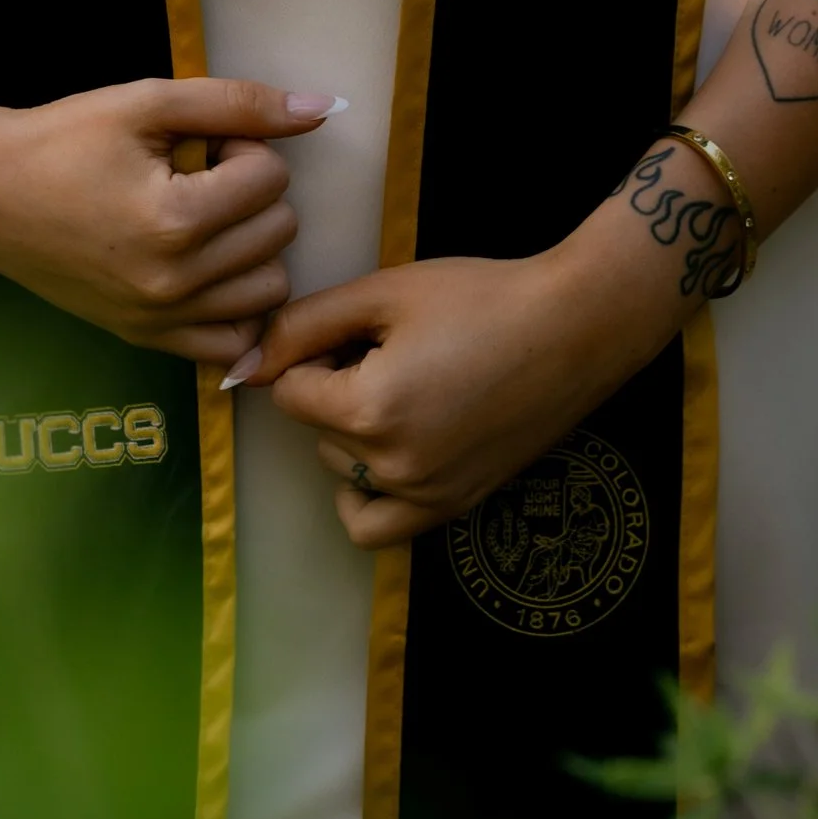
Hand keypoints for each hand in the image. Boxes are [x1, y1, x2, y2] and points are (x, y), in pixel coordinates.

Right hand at [0, 77, 336, 362]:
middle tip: (197, 173)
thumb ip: (238, 103)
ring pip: (271, 287)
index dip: (242, 145)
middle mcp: (174, 283)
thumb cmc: (65, 139)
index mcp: (175, 221)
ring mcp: (161, 319)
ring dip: (252, 246)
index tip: (199, 142)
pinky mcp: (148, 339)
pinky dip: (236, 306)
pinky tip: (209, 269)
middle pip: (280, 230)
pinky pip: (233, 342)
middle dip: (250, 190)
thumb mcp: (148, 103)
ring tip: (202, 217)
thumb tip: (324, 108)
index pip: (271, 176)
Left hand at [234, 241, 667, 546]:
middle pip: (318, 433)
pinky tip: (399, 442)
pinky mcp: (454, 510)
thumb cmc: (481, 297)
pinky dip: (372, 490)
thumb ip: (304, 325)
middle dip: (335, 391)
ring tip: (405, 388)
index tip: (361, 332)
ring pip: (344, 476)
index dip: (317, 353)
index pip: (292, 393)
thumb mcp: (385, 293)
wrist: (573, 328)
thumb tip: (244, 366)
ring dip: (353, 438)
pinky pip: (379, 525)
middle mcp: (395, 468)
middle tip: (389, 351)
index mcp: (371, 410)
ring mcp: (428, 499)